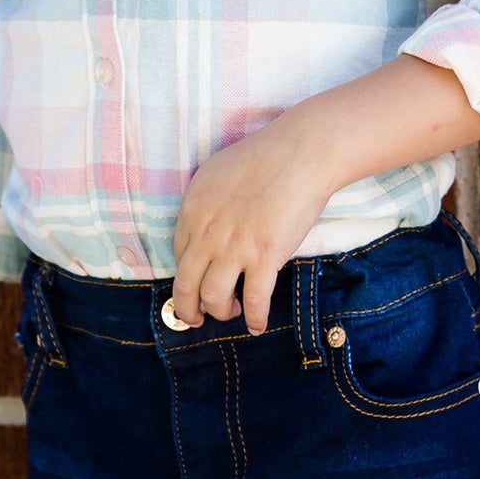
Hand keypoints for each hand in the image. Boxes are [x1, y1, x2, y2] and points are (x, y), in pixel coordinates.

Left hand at [168, 59, 479, 337]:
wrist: (301, 152)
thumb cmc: (266, 156)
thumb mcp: (217, 172)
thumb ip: (206, 201)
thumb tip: (205, 222)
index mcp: (193, 211)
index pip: (178, 256)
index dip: (185, 276)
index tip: (194, 285)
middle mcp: (207, 233)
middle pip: (185, 285)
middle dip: (187, 309)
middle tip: (195, 319)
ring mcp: (235, 247)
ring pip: (214, 298)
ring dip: (220, 313)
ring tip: (232, 313)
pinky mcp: (265, 256)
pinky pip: (254, 299)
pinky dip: (255, 318)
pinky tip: (258, 326)